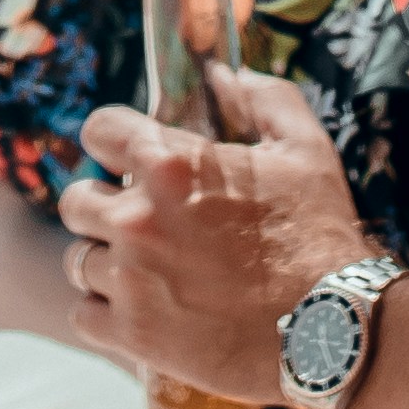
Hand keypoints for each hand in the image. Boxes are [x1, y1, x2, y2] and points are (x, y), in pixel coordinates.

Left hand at [57, 71, 366, 401]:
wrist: (332, 331)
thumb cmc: (319, 235)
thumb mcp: (305, 149)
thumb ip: (264, 98)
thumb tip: (224, 73)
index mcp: (171, 165)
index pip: (98, 130)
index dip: (113, 142)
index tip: (128, 161)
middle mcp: (138, 219)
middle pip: (75, 201)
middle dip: (103, 207)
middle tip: (141, 225)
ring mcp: (131, 279)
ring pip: (78, 261)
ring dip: (109, 264)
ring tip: (150, 274)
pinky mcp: (133, 334)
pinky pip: (84, 316)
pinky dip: (108, 315)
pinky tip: (145, 312)